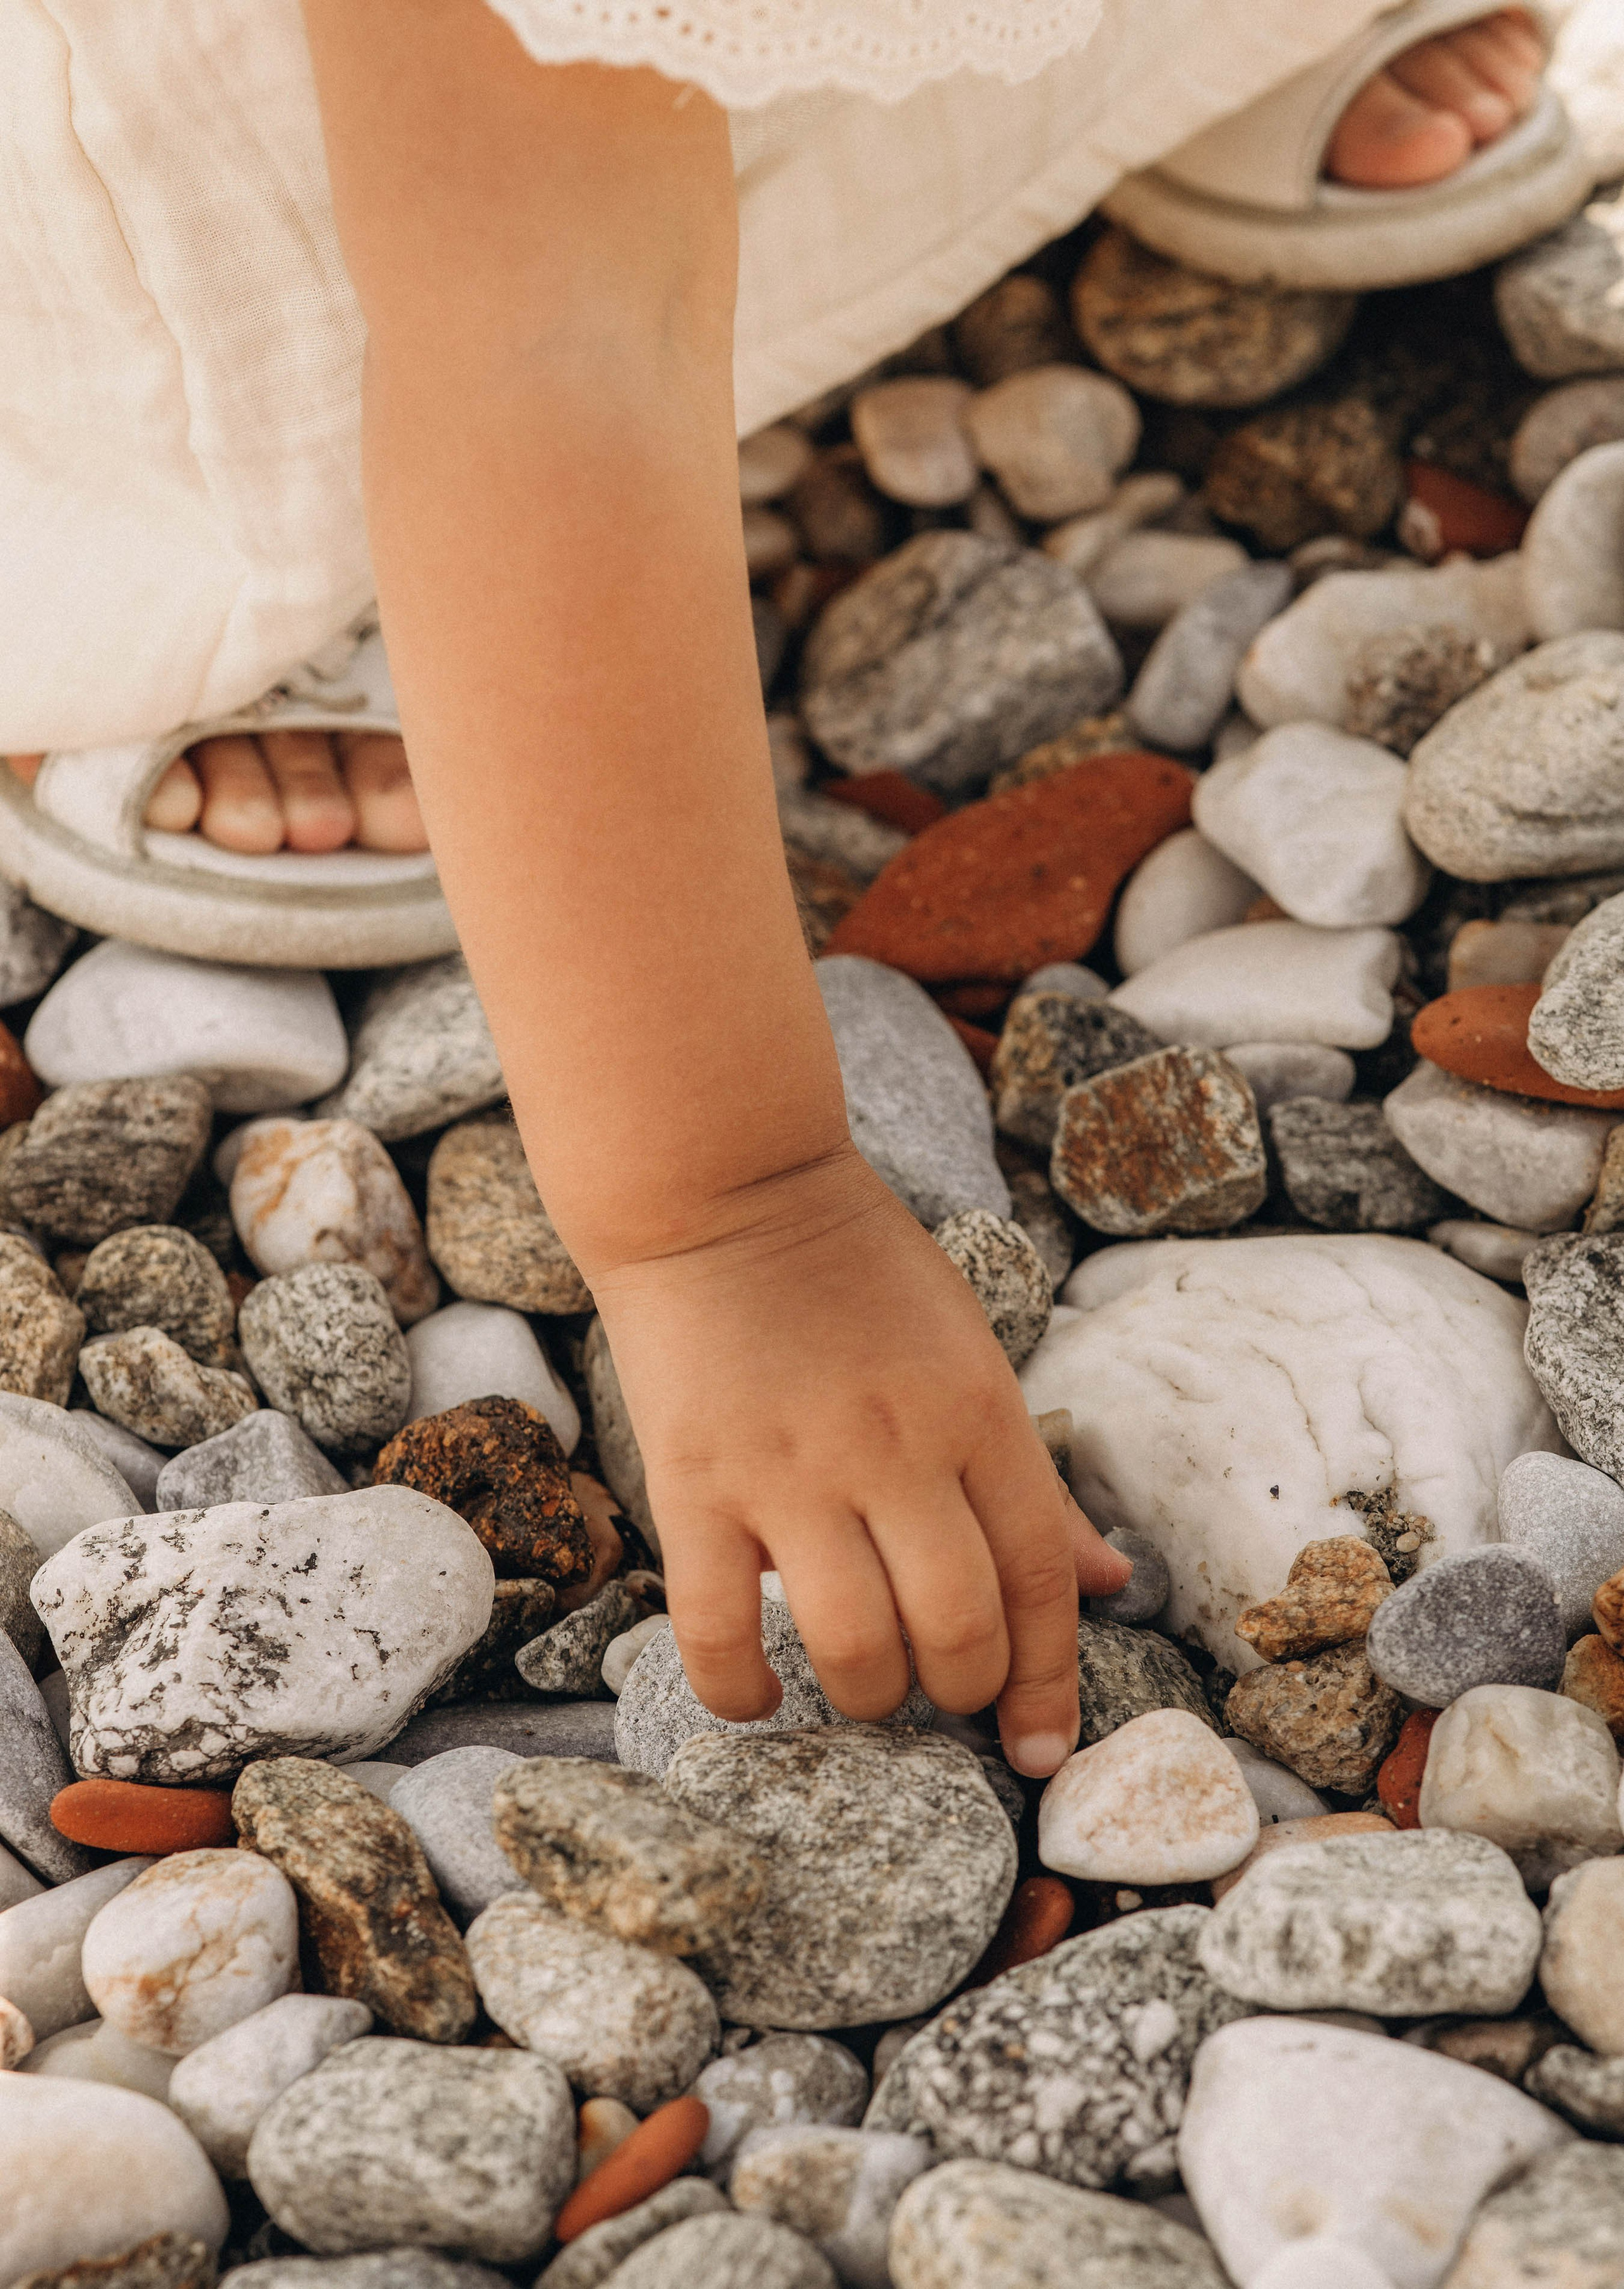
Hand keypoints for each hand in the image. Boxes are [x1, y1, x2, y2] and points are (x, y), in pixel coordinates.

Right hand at [590, 1146, 1130, 1777]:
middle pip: (957, 1626)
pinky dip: (741, 1691)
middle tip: (944, 1691)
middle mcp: (894, 1447)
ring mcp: (790, 1470)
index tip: (1041, 1748)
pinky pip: (718, 1629)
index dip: (1050, 1680)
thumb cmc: (856, 1268)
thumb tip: (1111, 1582)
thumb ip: (1032, 1476)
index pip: (1038, 1576)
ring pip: (854, 1644)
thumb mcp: (972, 1351)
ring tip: (866, 1688)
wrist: (722, 1184)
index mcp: (976, 1410)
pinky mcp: (694, 1483)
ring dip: (871, 1697)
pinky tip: (759, 1697)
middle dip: (964, 1693)